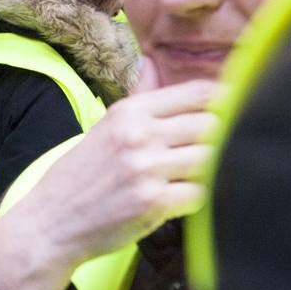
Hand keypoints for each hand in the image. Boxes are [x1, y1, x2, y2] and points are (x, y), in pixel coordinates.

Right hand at [0, 58, 217, 289]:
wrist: (50, 222)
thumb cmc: (79, 178)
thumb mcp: (104, 130)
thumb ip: (140, 103)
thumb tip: (160, 67)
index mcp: (128, 112)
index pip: (198, 93)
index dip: (228, 101)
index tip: (240, 112)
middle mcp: (138, 134)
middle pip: (212, 123)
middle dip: (228, 137)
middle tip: (235, 149)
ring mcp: (146, 168)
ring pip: (213, 157)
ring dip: (220, 169)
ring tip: (216, 175)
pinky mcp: (154, 202)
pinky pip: (202, 193)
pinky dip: (205, 197)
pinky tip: (194, 199)